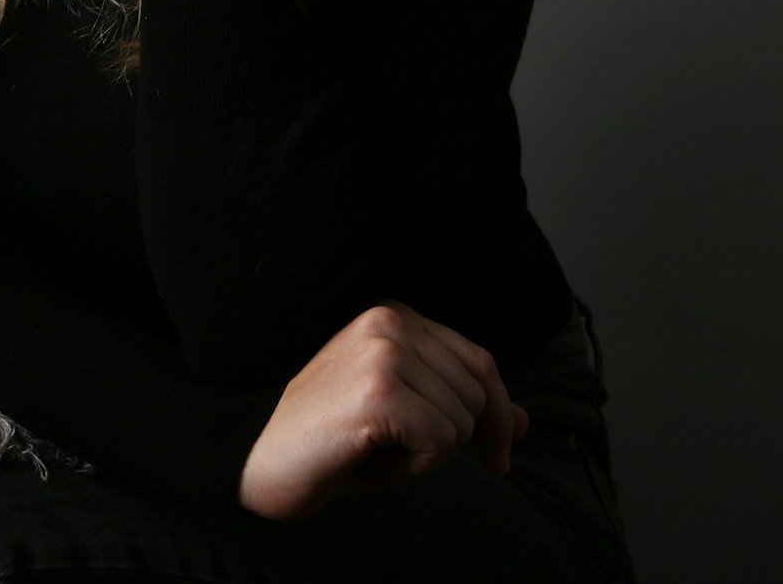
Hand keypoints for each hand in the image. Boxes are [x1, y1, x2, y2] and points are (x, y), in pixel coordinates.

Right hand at [236, 299, 529, 521]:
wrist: (257, 460)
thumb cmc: (330, 440)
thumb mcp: (405, 415)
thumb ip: (461, 406)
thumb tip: (525, 423)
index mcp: (394, 315)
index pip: (480, 361)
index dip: (499, 414)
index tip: (497, 457)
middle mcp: (391, 322)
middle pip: (479, 392)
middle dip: (456, 439)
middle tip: (398, 453)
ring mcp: (385, 353)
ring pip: (463, 422)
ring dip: (428, 454)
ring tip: (375, 448)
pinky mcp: (380, 392)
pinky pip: (441, 443)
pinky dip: (413, 466)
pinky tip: (369, 456)